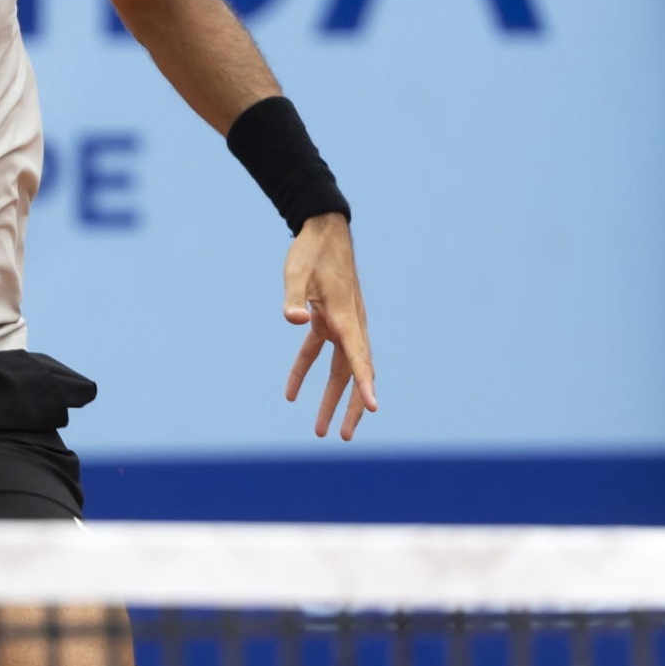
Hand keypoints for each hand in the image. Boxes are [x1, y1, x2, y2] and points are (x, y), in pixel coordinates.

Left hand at [281, 214, 379, 440]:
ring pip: (340, 368)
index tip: (373, 409)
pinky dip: (306, 372)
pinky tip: (291, 393)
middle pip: (353, 372)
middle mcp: (349, 324)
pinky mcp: (328, 319)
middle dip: (349, 406)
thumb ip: (294, 297)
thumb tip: (294, 320)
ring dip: (330, 398)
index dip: (364, 385)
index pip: (358, 357)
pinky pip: (319, 352)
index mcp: (345, 316)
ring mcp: (341, 323)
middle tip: (341, 436)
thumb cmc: (311, 250)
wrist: (322, 229)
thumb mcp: (297, 272)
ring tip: (321, 429)